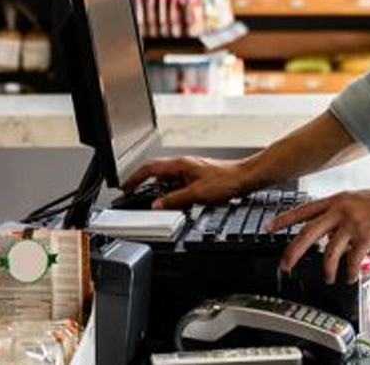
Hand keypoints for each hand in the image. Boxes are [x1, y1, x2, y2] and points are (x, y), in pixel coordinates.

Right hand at [122, 156, 254, 208]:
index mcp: (179, 164)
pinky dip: (171, 193)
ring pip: (167, 179)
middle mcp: (183, 165)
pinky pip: (177, 184)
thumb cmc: (225, 180)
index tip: (126, 186)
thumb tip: (157, 205)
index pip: (150, 168)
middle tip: (133, 193)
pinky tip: (175, 202)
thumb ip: (174, 200)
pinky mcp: (197, 177)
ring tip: (153, 201)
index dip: (135, 177)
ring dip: (158, 189)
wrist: (244, 178)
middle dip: (143, 183)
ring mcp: (190, 170)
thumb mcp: (196, 194)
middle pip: (156, 172)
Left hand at [268, 186, 369, 283]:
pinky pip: (351, 260)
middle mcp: (341, 209)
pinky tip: (350, 277)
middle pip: (308, 232)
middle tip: (285, 265)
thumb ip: (341, 215)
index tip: (269, 228)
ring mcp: (354, 222)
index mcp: (337, 199)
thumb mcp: (358, 203)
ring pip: (329, 251)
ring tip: (328, 277)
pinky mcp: (367, 236)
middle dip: (293, 251)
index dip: (284, 219)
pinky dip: (349, 272)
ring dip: (326, 269)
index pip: (303, 209)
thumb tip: (329, 233)